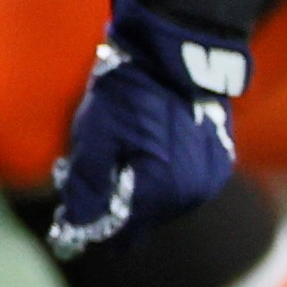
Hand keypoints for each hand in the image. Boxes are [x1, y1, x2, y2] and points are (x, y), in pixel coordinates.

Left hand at [46, 0, 249, 257]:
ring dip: (135, 195)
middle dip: (112, 210)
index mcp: (160, 189)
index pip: (121, 231)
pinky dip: (156, 179)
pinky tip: (138, 155)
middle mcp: (191, 192)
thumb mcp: (94, 138)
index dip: (92, 232)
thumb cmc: (128, 92)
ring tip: (111, 162)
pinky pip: (180, 186)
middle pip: (142, 220)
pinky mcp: (218, 162)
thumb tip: (74, 227)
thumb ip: (86, 187)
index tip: (68, 230)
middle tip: (82, 187)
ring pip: (161, 204)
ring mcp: (210, 178)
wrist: (175, 54)